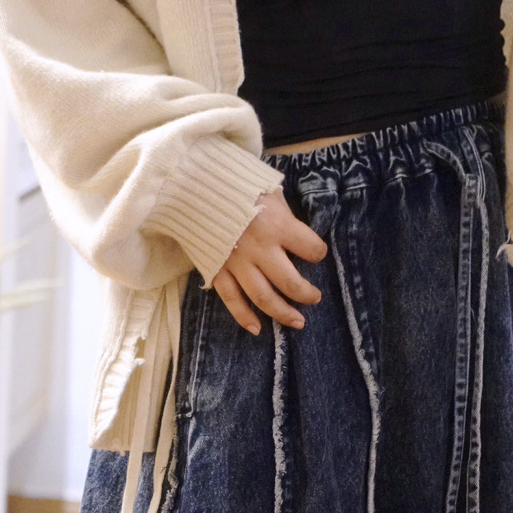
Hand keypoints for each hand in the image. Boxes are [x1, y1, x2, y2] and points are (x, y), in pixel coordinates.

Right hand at [212, 190, 327, 334]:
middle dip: (306, 294)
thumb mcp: (270, 193)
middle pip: (290, 282)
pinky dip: (243, 316)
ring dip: (282, 312)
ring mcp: (237, 262)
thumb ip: (285, 217)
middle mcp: (260, 249)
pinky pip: (231, 299)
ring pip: (263, 297)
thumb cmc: (239, 185)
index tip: (317, 253)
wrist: (195, 183)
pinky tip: (257, 328)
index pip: (311, 249)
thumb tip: (298, 236)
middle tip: (314, 298)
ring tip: (297, 322)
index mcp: (278, 226)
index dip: (318, 252)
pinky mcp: (217, 269)